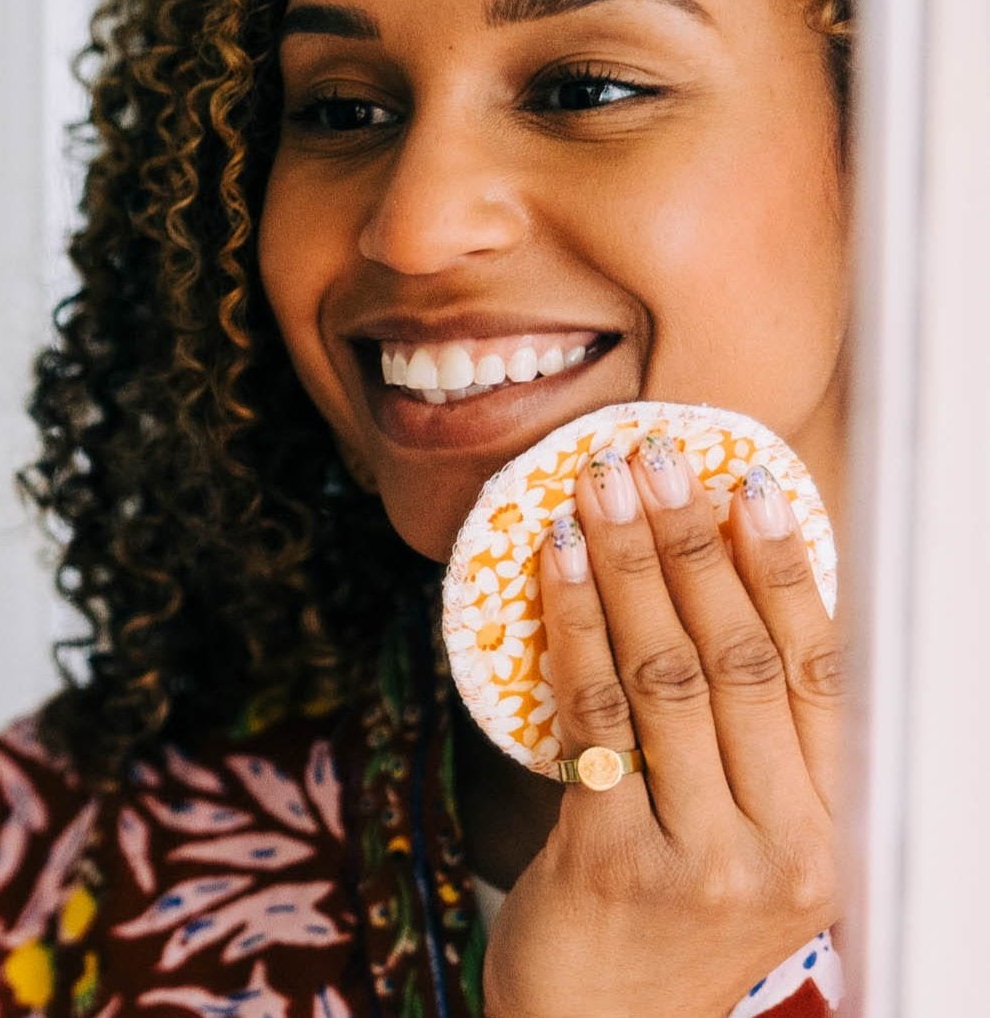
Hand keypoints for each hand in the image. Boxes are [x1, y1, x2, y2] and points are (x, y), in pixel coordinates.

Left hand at [481, 434, 842, 1017]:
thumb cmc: (670, 920)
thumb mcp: (746, 842)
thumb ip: (751, 743)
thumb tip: (724, 585)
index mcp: (831, 832)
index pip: (823, 675)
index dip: (786, 570)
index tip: (751, 485)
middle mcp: (784, 848)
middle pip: (741, 658)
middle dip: (694, 544)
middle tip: (656, 460)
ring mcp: (702, 860)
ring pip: (666, 672)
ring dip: (628, 563)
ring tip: (598, 487)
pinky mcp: (613, 862)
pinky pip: (592, 712)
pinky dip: (571, 620)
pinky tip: (551, 559)